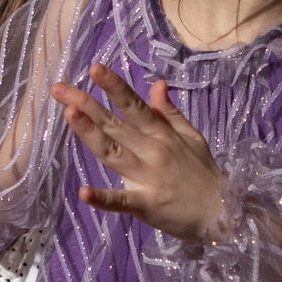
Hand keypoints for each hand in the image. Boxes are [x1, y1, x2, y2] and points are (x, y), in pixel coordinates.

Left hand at [51, 63, 224, 241]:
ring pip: (112, 152)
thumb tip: (156, 83)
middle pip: (114, 124)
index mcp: (160, 134)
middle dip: (86, 104)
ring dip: (90, 133)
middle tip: (58, 88)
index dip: (113, 86)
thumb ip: (169, 112)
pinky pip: (122, 201)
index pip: (133, 105)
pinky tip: (83, 192)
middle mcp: (151, 151)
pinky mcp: (146, 204)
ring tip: (68, 113)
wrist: (223, 213)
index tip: (93, 68)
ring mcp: (147, 177)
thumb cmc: (202, 173)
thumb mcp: (191, 137)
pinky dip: (103, 198)